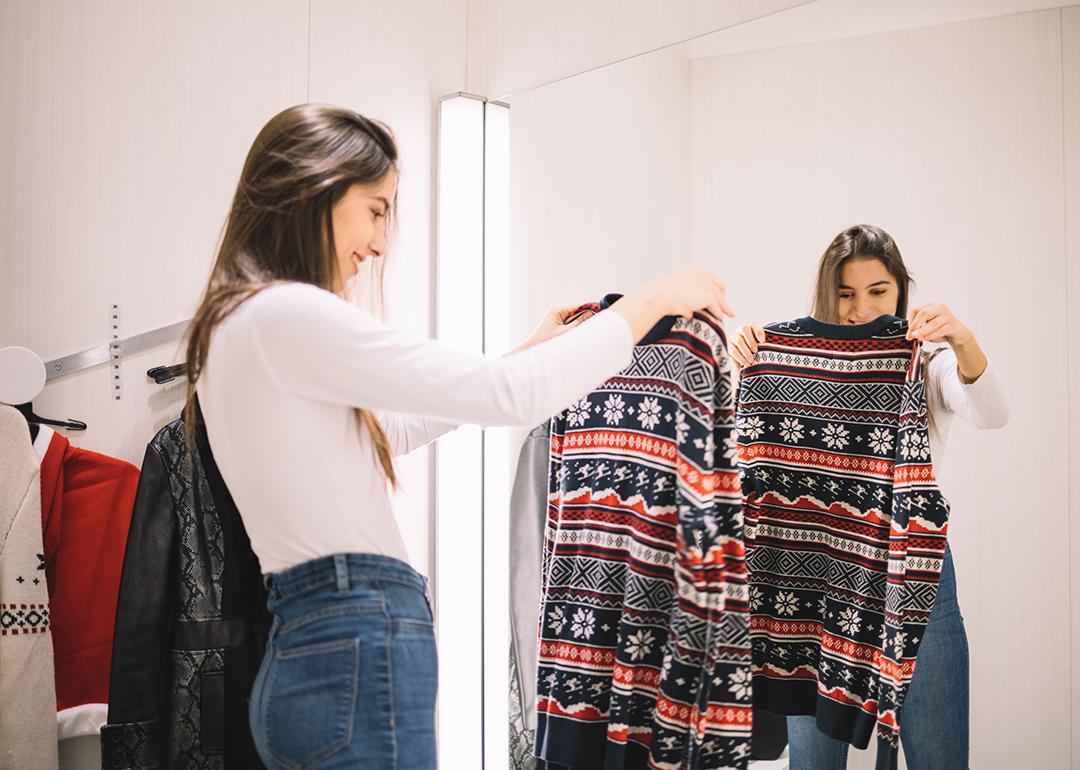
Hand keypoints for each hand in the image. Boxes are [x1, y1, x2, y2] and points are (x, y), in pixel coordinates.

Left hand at [511, 304, 593, 353]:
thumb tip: (591, 314)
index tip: (601, 311)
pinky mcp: (557, 321)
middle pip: (577, 310)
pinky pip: (570, 321)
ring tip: (584, 330)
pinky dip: (575, 326)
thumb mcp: (565, 332)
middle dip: (585, 317)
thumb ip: (578, 323)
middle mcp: (557, 309)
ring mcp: (556, 314)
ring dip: (579, 323)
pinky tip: (577, 332)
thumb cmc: (546, 341)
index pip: (578, 306)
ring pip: (574, 316)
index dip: (590, 309)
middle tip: (596, 323)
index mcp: (557, 309)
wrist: (533, 347)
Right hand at [612, 266, 733, 343]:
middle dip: (722, 297)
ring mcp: (706, 284)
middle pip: (719, 287)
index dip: (713, 289)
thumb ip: (683, 301)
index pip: (708, 279)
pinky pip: (717, 307)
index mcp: (693, 271)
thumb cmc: (659, 298)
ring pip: (720, 298)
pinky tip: (720, 319)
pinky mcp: (708, 295)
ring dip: (724, 307)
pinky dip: (719, 313)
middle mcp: (702, 274)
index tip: (715, 298)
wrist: (659, 296)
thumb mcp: (672, 294)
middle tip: (725, 307)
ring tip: (728, 315)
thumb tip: (689, 313)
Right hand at [729, 324, 764, 368]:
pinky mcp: (729, 346)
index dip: (759, 332)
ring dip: (746, 351)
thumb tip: (765, 342)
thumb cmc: (758, 351)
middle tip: (756, 351)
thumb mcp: (762, 346)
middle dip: (751, 341)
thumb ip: (763, 343)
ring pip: (739, 341)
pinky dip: (741, 358)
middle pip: (744, 329)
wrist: (747, 360)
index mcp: (752, 327)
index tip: (763, 341)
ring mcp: (734, 337)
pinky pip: (734, 350)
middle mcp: (741, 329)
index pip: (755, 326)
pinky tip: (746, 363)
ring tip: (751, 360)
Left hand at [906, 304, 971, 346]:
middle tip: (910, 335)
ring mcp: (948, 315)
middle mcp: (940, 308)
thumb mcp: (928, 327)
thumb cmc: (940, 329)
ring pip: (932, 323)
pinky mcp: (953, 325)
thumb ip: (919, 328)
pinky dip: (930, 336)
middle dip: (915, 325)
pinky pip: (940, 331)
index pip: (916, 310)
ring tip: (916, 337)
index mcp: (931, 306)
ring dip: (922, 332)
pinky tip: (925, 339)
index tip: (909, 331)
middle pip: (924, 313)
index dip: (910, 321)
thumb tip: (910, 334)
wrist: (959, 334)